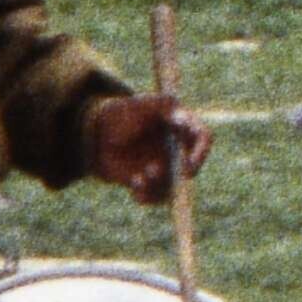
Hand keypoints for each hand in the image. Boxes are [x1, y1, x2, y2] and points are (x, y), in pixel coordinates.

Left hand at [72, 92, 201, 209]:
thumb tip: (185, 120)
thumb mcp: (142, 104)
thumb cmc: (123, 114)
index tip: (189, 163)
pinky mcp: (153, 184)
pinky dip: (146, 194)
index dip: (201, 151)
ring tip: (140, 177)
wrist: (99, 135)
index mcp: (182, 127)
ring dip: (159, 186)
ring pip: (174, 187)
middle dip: (179, 175)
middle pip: (193, 168)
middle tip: (159, 172)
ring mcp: (167, 169)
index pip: (203, 137)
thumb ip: (163, 107)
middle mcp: (179, 150)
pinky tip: (133, 181)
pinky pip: (156, 198)